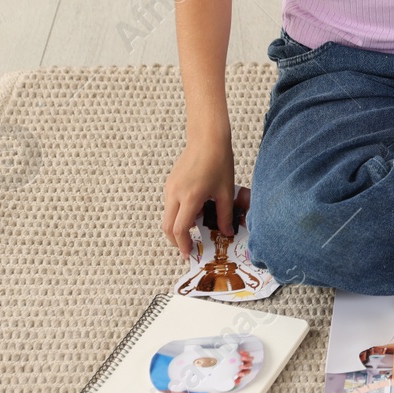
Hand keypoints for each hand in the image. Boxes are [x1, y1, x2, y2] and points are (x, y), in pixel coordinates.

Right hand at [163, 132, 235, 257]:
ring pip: (168, 216)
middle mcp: (174, 194)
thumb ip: (225, 215)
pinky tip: (196, 210)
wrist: (207, 138)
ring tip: (198, 226)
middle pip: (167, 227)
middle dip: (176, 241)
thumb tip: (226, 232)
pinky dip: (179, 213)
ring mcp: (169, 188)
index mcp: (190, 197)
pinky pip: (170, 205)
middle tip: (189, 248)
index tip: (189, 254)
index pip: (180, 229)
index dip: (183, 245)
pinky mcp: (170, 183)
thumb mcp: (226, 191)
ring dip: (179, 226)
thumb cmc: (219, 161)